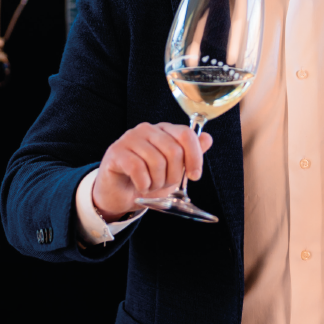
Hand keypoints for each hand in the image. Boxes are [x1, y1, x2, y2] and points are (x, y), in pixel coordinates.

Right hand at [92, 122, 213, 220]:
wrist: (121, 194)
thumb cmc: (148, 179)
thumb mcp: (173, 170)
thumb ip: (189, 154)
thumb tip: (207, 138)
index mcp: (163, 130)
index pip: (186, 135)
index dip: (195, 157)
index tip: (194, 176)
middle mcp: (147, 129)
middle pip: (173, 151)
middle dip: (173, 175)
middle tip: (164, 184)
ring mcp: (130, 138)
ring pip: (156, 161)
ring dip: (157, 182)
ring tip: (150, 185)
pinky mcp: (116, 152)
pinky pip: (138, 168)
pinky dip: (143, 183)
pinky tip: (140, 185)